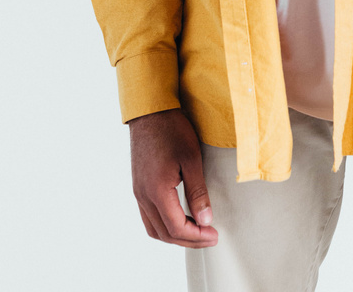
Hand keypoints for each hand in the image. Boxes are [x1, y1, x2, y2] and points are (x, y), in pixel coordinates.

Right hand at [128, 108, 218, 247]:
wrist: (150, 111)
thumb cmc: (172, 130)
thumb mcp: (191, 159)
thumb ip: (198, 192)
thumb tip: (205, 220)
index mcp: (157, 191)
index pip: (177, 228)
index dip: (197, 236)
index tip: (214, 234)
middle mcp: (143, 196)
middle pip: (165, 233)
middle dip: (189, 240)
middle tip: (210, 237)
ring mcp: (138, 192)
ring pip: (154, 229)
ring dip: (175, 236)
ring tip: (196, 232)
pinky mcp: (138, 186)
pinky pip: (148, 217)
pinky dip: (163, 226)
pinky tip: (178, 220)